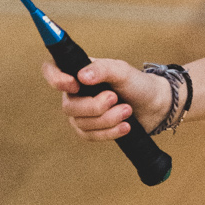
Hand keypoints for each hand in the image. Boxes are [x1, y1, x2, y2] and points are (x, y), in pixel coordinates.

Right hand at [43, 55, 166, 141]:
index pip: (51, 70)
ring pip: (80, 123)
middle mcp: (75, 92)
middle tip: (116, 98)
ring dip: (107, 119)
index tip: (74, 85)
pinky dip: (109, 132)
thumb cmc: (136, 83)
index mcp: (78, 71)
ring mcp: (81, 113)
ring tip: (127, 110)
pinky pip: (90, 136)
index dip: (55, 78)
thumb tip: (81, 76)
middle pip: (68, 106)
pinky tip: (125, 126)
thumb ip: (103, 69)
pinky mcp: (90, 130)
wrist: (153, 105)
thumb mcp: (122, 71)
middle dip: (95, 106)